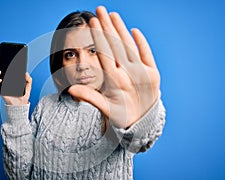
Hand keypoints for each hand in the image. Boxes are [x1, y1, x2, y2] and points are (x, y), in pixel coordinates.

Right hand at [0, 57, 31, 104]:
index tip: (4, 57)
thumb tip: (25, 73)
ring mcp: (2, 84)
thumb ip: (28, 78)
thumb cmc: (23, 94)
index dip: (5, 63)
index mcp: (12, 78)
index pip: (7, 69)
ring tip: (0, 72)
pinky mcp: (0, 90)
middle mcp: (6, 80)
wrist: (21, 104)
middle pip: (1, 70)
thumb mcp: (28, 85)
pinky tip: (0, 80)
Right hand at [68, 6, 159, 127]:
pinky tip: (134, 30)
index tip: (93, 22)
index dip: (99, 37)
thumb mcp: (104, 108)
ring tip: (113, 15)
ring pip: (130, 47)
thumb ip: (88, 97)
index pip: (105, 53)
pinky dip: (141, 42)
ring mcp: (143, 72)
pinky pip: (147, 54)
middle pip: (116, 45)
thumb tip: (71, 90)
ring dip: (121, 29)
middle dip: (107, 26)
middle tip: (100, 10)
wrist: (143, 123)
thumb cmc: (121, 115)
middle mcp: (129, 73)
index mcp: (115, 81)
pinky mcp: (154, 73)